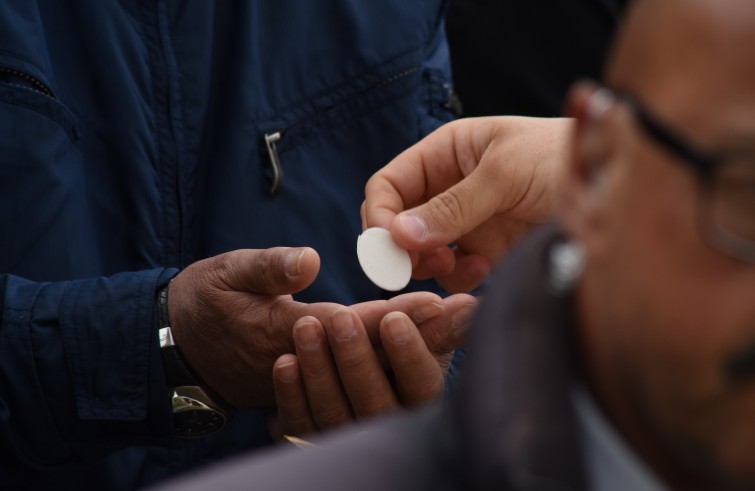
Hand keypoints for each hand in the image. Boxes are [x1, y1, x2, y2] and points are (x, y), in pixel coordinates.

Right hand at [166, 247, 462, 408]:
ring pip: (378, 366)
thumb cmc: (205, 304)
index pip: (355, 325)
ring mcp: (316, 376)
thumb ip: (268, 268)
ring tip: (462, 322)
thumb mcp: (227, 275)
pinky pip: (366, 374)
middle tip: (472, 312)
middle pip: (379, 351)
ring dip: (421, 346)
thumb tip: (310, 260)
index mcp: (290, 333)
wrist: (182, 347)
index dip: (398, 314)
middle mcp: (313, 362)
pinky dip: (401, 356)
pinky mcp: (318, 380)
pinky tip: (432, 343)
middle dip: (426, 333)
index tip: (440, 299)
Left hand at [268, 293, 476, 437]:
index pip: (422, 387)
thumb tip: (472, 305)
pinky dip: (292, 394)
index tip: (393, 318)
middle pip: (376, 405)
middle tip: (341, 318)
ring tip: (306, 328)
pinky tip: (286, 362)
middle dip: (357, 359)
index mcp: (420, 398)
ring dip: (320, 370)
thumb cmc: (382, 346)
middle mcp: (387, 425)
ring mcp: (347, 438)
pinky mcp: (310, 440)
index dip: (410, 355)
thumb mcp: (412, 333)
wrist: (323, 367)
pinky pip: (300, 425)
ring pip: (335, 414)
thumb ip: (436, 324)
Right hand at [362, 116, 572, 291]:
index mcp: (445, 154)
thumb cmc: (562, 157)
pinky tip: (486, 269)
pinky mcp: (487, 251)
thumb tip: (399, 234)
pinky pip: (454, 273)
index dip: (379, 214)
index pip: (390, 185)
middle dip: (401, 246)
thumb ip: (453, 204)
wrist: (617, 184)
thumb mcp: (505, 172)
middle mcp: (449, 188)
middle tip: (417, 264)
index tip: (385, 244)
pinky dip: (460, 278)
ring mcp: (467, 222)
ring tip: (456, 264)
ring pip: (422, 253)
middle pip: (398, 223)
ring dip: (430, 265)